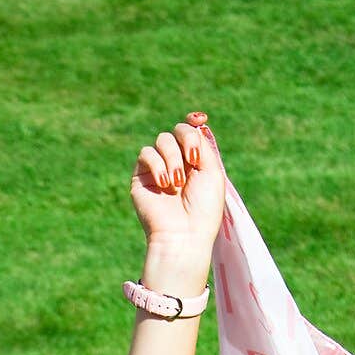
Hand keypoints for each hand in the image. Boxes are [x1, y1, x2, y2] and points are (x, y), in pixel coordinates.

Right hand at [130, 111, 226, 258]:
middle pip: (178, 131)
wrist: (183, 235)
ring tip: (177, 183)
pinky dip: (157, 165)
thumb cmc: (203, 209)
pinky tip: (165, 185)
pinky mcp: (142, 176)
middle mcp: (178, 163)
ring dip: (173, 158)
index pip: (192, 132)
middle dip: (187, 140)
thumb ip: (203, 145)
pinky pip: (147, 153)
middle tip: (193, 161)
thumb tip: (194, 124)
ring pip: (162, 139)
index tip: (199, 119)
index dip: (193, 122)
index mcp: (196, 163)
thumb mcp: (212, 172)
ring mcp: (159, 169)